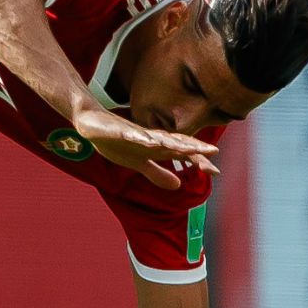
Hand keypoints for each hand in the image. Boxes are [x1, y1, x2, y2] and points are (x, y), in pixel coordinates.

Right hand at [73, 105, 218, 189]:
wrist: (91, 122)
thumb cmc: (117, 141)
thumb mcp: (138, 163)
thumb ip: (157, 173)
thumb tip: (178, 185)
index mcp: (157, 147)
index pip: (182, 153)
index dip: (198, 161)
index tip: (215, 171)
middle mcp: (151, 138)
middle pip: (176, 143)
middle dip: (193, 148)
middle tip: (212, 152)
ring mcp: (136, 133)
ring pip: (158, 137)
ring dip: (174, 141)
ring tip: (188, 146)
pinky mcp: (120, 130)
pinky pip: (131, 134)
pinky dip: (140, 137)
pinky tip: (149, 141)